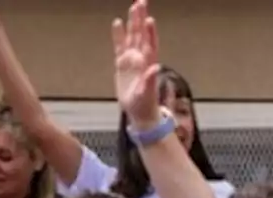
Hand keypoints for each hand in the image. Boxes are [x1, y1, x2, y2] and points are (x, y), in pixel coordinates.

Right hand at [112, 0, 163, 126]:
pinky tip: (117, 22)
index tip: (149, 19)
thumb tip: (155, 67)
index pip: (150, 44)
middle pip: (141, 34)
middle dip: (141, 19)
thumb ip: (150, 80)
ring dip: (133, 22)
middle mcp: (141, 58)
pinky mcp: (122, 64)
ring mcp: (132, 60)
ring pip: (132, 36)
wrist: (139, 113)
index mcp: (148, 64)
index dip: (150, 32)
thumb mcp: (147, 94)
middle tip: (141, 3)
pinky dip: (119, 34)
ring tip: (134, 6)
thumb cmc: (145, 104)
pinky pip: (120, 45)